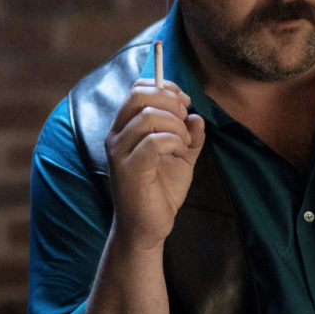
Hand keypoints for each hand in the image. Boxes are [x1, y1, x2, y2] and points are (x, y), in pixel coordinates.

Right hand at [103, 77, 204, 250]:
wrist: (149, 227)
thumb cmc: (161, 190)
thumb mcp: (182, 157)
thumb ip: (190, 135)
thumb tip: (197, 117)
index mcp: (125, 127)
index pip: (137, 89)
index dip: (164, 87)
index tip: (184, 102)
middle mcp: (117, 135)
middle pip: (140, 96)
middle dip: (171, 102)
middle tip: (185, 121)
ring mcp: (120, 151)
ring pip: (149, 116)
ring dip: (176, 126)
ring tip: (184, 143)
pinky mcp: (129, 168)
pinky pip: (153, 141)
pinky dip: (174, 142)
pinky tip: (179, 154)